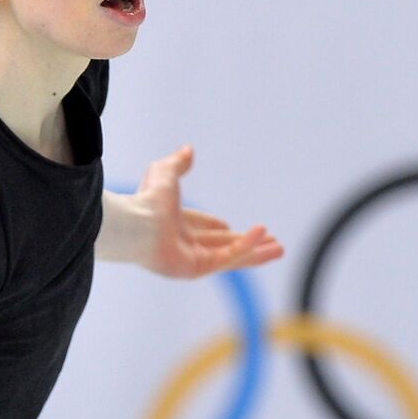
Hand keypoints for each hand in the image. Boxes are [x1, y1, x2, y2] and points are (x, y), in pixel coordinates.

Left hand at [119, 144, 283, 277]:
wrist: (138, 223)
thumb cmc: (147, 200)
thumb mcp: (164, 173)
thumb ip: (178, 163)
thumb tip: (188, 149)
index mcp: (175, 226)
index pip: (202, 229)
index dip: (216, 227)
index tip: (229, 224)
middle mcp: (184, 245)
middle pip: (222, 245)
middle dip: (247, 243)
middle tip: (270, 240)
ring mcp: (192, 260)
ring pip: (231, 256)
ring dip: (256, 252)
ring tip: (280, 249)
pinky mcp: (198, 269)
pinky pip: (228, 257)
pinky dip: (247, 247)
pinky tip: (263, 235)